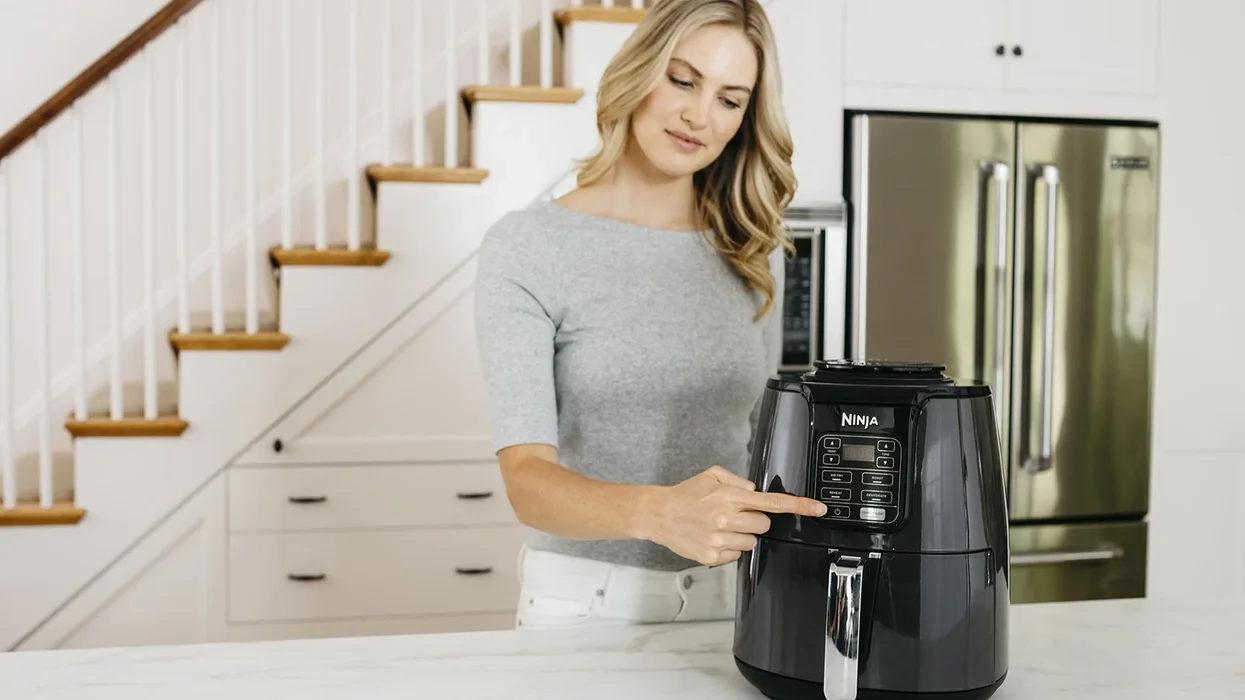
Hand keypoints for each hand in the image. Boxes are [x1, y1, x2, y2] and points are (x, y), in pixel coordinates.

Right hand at [636, 465, 827, 566]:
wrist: (658, 514)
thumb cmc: (685, 495)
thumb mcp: (712, 475)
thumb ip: (738, 481)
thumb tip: (754, 493)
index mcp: (729, 497)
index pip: (772, 502)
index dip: (799, 506)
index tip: (818, 508)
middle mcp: (726, 518)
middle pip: (764, 525)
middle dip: (755, 520)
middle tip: (735, 515)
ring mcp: (720, 539)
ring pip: (752, 541)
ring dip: (742, 534)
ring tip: (721, 526)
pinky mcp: (712, 555)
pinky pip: (736, 554)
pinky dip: (729, 547)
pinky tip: (713, 537)